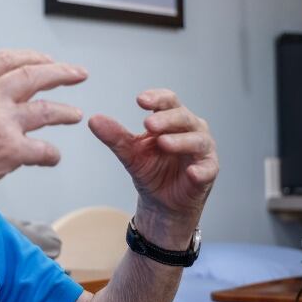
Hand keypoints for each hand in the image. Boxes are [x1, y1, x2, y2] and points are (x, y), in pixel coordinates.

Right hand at [0, 50, 87, 207]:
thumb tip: (3, 93)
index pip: (7, 59)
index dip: (33, 57)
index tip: (47, 60)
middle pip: (33, 75)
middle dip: (60, 73)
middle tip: (77, 74)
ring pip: (46, 109)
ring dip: (65, 112)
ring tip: (75, 114)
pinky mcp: (9, 150)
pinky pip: (43, 149)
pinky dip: (51, 155)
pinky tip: (52, 157)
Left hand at [88, 89, 218, 246]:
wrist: (161, 202)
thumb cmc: (151, 170)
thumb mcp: (130, 153)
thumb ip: (115, 137)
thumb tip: (93, 120)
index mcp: (172, 120)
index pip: (168, 101)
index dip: (156, 98)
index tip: (140, 100)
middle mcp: (191, 129)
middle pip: (183, 117)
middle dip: (166, 119)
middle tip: (148, 124)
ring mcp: (202, 150)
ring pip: (197, 140)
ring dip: (181, 141)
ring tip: (163, 143)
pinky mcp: (208, 171)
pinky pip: (207, 169)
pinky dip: (200, 170)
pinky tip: (192, 173)